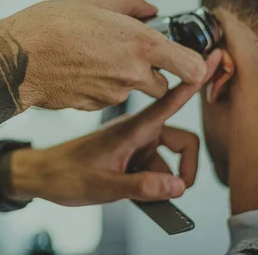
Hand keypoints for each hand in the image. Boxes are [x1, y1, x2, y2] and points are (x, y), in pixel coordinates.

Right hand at [0, 0, 207, 110]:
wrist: (16, 58)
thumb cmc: (51, 25)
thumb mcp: (95, 2)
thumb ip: (131, 4)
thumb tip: (150, 10)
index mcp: (141, 44)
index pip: (193, 68)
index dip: (194, 65)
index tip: (187, 59)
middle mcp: (133, 74)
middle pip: (163, 84)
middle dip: (152, 73)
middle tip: (129, 54)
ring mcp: (114, 94)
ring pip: (132, 91)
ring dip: (124, 79)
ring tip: (95, 58)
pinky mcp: (95, 107)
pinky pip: (108, 98)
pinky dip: (101, 87)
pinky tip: (81, 70)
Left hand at [6, 51, 221, 205]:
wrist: (43, 176)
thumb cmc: (66, 174)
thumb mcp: (104, 185)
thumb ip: (142, 187)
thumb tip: (177, 186)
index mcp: (134, 128)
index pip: (172, 99)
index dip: (195, 80)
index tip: (214, 60)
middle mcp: (138, 132)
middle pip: (180, 140)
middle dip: (184, 166)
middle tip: (176, 189)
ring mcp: (134, 144)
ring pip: (166, 159)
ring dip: (162, 179)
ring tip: (141, 196)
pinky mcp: (129, 155)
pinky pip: (152, 167)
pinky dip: (151, 182)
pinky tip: (134, 194)